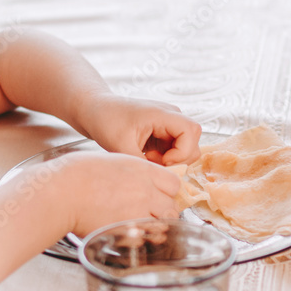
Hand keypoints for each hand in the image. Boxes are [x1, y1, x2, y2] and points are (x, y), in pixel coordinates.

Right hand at [41, 151, 180, 237]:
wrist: (62, 191)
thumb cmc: (77, 173)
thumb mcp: (111, 161)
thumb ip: (131, 172)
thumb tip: (136, 180)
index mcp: (142, 170)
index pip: (174, 184)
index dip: (167, 192)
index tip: (158, 196)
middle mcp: (146, 191)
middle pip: (172, 207)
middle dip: (163, 212)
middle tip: (149, 214)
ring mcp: (138, 212)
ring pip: (163, 226)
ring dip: (154, 228)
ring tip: (138, 226)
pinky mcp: (127, 231)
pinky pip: (144, 240)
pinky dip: (138, 240)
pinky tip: (126, 235)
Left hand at [77, 94, 201, 165]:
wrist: (97, 111)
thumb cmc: (106, 121)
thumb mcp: (120, 146)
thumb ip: (142, 164)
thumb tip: (158, 180)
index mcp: (162, 113)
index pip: (191, 131)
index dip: (182, 151)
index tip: (162, 160)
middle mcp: (171, 115)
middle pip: (193, 142)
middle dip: (178, 159)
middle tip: (152, 162)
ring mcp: (169, 123)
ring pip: (187, 148)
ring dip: (172, 160)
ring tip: (148, 159)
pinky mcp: (164, 132)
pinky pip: (176, 149)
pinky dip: (166, 158)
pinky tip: (147, 157)